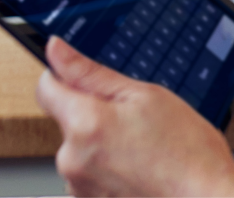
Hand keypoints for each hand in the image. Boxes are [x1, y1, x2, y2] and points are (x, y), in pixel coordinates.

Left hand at [34, 37, 233, 197]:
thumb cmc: (187, 155)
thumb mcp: (146, 96)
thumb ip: (91, 73)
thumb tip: (56, 50)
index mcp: (84, 124)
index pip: (46, 87)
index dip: (66, 77)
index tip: (86, 80)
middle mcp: (72, 160)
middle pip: (67, 119)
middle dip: (93, 113)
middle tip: (134, 120)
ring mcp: (78, 187)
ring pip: (79, 147)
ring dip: (101, 143)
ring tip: (140, 149)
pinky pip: (88, 173)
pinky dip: (107, 168)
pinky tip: (137, 168)